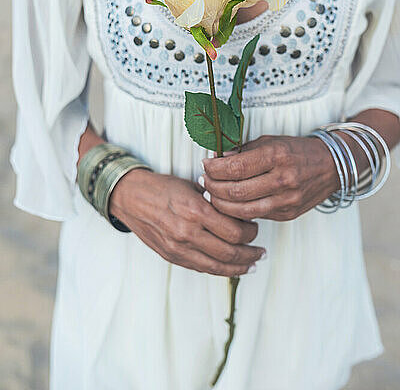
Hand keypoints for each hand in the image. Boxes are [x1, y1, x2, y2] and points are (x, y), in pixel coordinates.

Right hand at [109, 169, 264, 275]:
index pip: (235, 231)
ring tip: (252, 263)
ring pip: (218, 266)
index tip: (255, 227)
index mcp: (195, 211)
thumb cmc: (162, 187)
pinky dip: (220, 270)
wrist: (130, 197)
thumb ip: (214, 202)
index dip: (251, 232)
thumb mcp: (192, 186)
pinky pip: (202, 268)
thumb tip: (241, 211)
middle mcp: (187, 233)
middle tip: (260, 249)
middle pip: (230, 252)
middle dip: (250, 252)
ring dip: (240, 267)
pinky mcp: (173, 257)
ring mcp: (179, 248)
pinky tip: (232, 268)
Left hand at [202, 135, 338, 220]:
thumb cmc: (297, 150)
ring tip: (211, 195)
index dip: (215, 168)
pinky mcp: (287, 214)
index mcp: (277, 155)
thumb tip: (218, 159)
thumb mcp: (271, 141)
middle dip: (213, 187)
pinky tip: (229, 204)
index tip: (205, 165)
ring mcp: (286, 200)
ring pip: (243, 210)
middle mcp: (283, 179)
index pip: (236, 167)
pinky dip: (238, 212)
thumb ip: (245, 151)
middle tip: (204, 181)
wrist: (332, 166)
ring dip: (221, 204)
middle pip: (236, 191)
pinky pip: (256, 216)